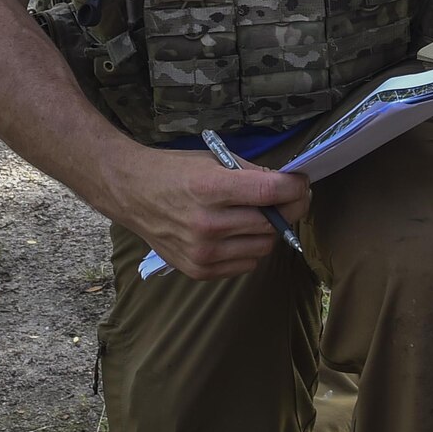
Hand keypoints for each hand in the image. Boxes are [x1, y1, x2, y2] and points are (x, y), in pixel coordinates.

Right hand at [102, 146, 310, 280]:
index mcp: (211, 188)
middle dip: (285, 209)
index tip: (301, 185)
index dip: (295, 188)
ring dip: (266, 231)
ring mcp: (203, 252)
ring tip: (250, 217)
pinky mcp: (199, 271)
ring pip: (263, 246)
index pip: (271, 193)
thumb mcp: (213, 160)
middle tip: (281, 200)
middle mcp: (207, 223)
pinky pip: (246, 264)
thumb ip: (252, 175)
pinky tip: (234, 234)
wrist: (132, 193)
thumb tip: (289, 187)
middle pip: (272, 223)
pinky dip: (248, 248)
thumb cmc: (174, 171)